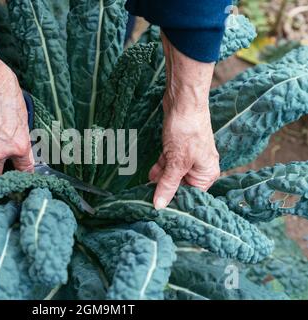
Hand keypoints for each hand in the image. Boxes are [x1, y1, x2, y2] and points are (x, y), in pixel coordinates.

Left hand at [149, 32, 219, 208]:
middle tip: (149, 201)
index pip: (192, 195)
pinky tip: (150, 175)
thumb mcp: (176, 162)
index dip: (176, 202)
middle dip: (166, 190)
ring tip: (145, 191)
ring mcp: (189, 157)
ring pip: (173, 174)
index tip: (160, 210)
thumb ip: (168, 184)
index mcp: (207, 173)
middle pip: (181, 186)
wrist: (183, 101)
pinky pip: (169, 163)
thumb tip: (160, 205)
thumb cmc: (187, 130)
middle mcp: (200, 167)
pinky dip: (160, 168)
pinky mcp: (178, 148)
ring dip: (160, 179)